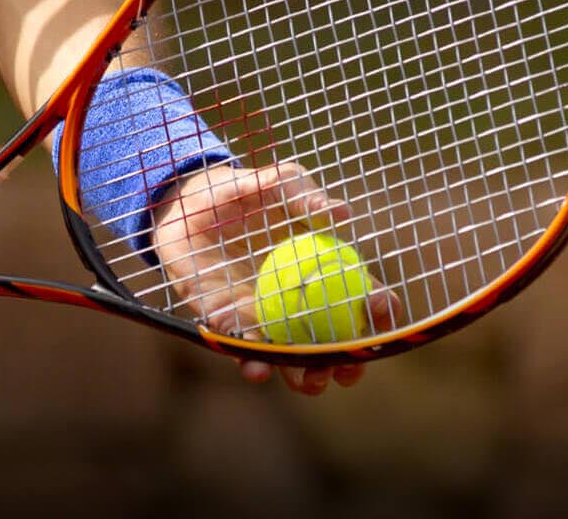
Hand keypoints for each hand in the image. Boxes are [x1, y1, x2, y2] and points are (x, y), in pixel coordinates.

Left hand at [151, 163, 400, 395]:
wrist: (188, 202)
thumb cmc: (243, 190)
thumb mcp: (277, 184)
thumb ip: (304, 196)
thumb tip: (343, 215)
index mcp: (324, 271)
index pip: (363, 296)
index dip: (379, 309)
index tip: (379, 310)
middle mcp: (301, 302)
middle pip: (333, 342)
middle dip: (346, 364)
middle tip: (348, 371)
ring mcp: (266, 316)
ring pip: (292, 358)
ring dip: (304, 377)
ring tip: (310, 383)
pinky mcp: (230, 324)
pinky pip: (243, 348)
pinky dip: (251, 361)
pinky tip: (256, 369)